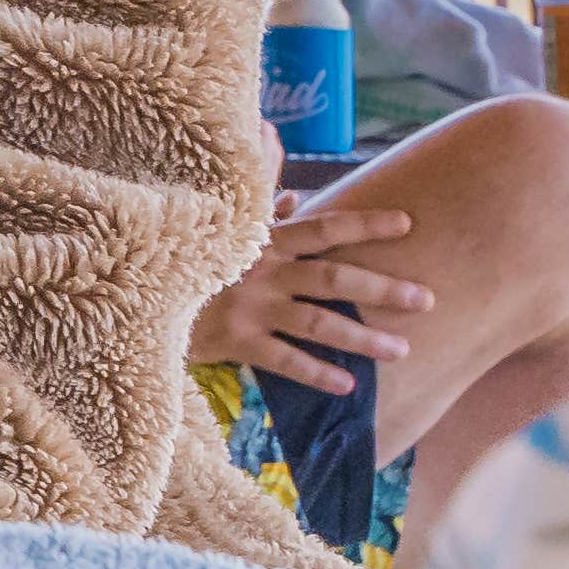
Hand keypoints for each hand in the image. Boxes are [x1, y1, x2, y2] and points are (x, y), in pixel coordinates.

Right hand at [187, 189, 429, 401]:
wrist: (141, 291)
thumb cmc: (190, 257)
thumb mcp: (224, 225)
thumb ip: (261, 204)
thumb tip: (290, 184)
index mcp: (266, 240)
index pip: (324, 227)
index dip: (366, 225)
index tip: (408, 224)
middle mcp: (265, 271)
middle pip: (334, 279)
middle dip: (383, 289)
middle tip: (426, 300)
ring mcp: (252, 308)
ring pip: (319, 323)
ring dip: (363, 337)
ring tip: (401, 350)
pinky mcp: (237, 341)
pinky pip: (285, 361)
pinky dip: (317, 373)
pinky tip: (348, 385)